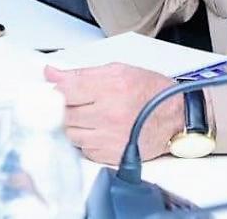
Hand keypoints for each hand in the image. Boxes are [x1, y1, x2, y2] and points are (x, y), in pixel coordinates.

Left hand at [44, 63, 182, 164]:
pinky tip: (97, 130)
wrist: (176, 117)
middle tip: (71, 102)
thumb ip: (82, 74)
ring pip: (70, 133)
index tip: (50, 89)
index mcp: (110, 88)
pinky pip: (83, 149)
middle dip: (63, 107)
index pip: (64, 91)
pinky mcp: (110, 156)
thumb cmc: (151, 92)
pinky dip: (85, 140)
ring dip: (73, 124)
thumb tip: (52, 73)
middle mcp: (109, 115)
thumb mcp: (118, 71)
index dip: (53, 90)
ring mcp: (109, 138)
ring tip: (88, 115)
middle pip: (64, 114)